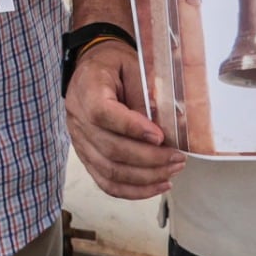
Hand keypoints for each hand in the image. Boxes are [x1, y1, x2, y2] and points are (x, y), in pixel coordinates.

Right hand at [66, 42, 183, 199]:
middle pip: (110, 149)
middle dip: (149, 160)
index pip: (103, 114)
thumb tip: (163, 128)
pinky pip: (106, 182)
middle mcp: (77, 118)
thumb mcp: (132, 66)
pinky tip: (157, 186)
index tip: (160, 136)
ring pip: (109, 171)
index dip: (132, 128)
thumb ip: (143, 94)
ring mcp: (79, 141)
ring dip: (145, 178)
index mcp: (87, 88)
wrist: (92, 67)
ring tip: (172, 172)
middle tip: (177, 158)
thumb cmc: (115, 65)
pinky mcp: (85, 156)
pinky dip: (133, 191)